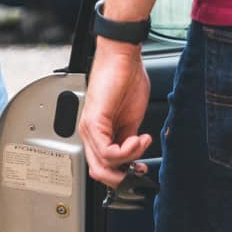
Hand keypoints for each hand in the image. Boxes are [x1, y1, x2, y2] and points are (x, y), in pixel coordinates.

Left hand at [78, 39, 151, 186]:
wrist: (122, 56)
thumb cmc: (127, 79)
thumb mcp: (132, 118)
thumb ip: (129, 139)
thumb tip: (133, 157)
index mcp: (98, 132)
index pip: (104, 165)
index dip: (123, 173)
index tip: (141, 168)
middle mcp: (89, 132)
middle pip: (99, 172)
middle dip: (123, 176)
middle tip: (140, 167)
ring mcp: (89, 128)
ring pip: (103, 164)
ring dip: (129, 159)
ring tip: (142, 142)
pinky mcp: (94, 121)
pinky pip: (106, 151)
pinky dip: (127, 151)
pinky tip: (138, 138)